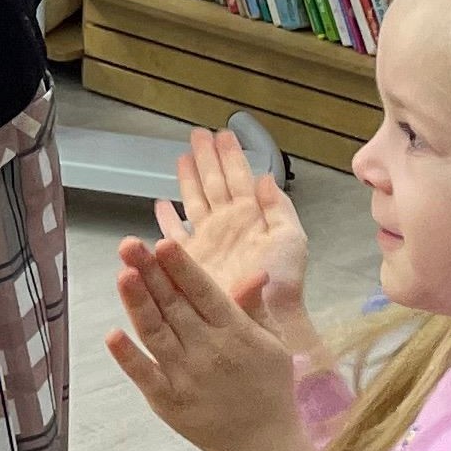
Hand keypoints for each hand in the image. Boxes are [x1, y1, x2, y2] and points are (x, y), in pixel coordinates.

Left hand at [109, 239, 319, 450]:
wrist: (261, 445)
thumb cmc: (268, 386)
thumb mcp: (272, 343)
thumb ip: (255, 307)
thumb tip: (254, 272)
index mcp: (236, 334)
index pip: (205, 293)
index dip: (182, 269)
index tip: (163, 244)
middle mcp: (209, 352)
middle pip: (174, 307)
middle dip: (151, 274)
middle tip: (129, 246)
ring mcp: (185, 377)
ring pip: (155, 334)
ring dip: (137, 304)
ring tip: (122, 275)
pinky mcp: (167, 401)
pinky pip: (144, 375)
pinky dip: (128, 356)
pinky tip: (112, 335)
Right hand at [153, 131, 320, 362]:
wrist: (267, 317)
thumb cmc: (283, 282)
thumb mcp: (290, 240)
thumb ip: (279, 208)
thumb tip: (265, 178)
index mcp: (251, 216)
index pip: (238, 178)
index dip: (230, 155)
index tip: (222, 133)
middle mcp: (227, 224)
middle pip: (214, 182)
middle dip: (206, 158)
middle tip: (197, 134)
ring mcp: (208, 240)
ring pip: (194, 200)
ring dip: (188, 178)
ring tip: (182, 156)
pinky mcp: (190, 259)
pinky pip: (175, 234)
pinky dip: (166, 219)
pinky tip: (160, 204)